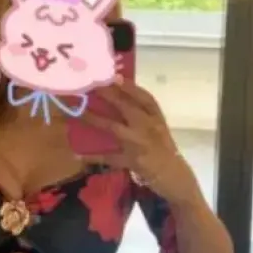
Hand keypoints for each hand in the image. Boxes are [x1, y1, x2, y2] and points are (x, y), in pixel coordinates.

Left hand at [82, 80, 199, 204]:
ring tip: (78, 112)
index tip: (114, 76)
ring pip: (113, 127)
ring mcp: (140, 144)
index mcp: (157, 118)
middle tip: (91, 86)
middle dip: (108, 95)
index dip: (130, 86)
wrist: (175, 176)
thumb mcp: (159, 128)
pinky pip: (109, 157)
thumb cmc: (164, 150)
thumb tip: (121, 97)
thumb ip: (145, 115)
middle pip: (127, 107)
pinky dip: (94, 157)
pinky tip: (79, 154)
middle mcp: (149, 127)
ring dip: (94, 119)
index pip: (145, 98)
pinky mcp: (132, 161)